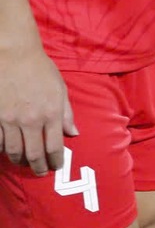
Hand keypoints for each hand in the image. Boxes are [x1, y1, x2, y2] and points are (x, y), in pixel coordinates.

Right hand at [0, 44, 73, 174]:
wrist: (13, 55)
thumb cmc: (40, 70)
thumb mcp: (60, 89)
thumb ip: (66, 113)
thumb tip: (73, 133)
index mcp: (51, 113)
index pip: (55, 147)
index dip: (55, 161)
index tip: (56, 167)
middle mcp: (31, 120)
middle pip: (33, 154)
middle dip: (38, 167)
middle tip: (40, 171)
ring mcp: (10, 120)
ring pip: (13, 151)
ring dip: (19, 160)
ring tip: (24, 162)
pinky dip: (2, 149)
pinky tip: (7, 150)